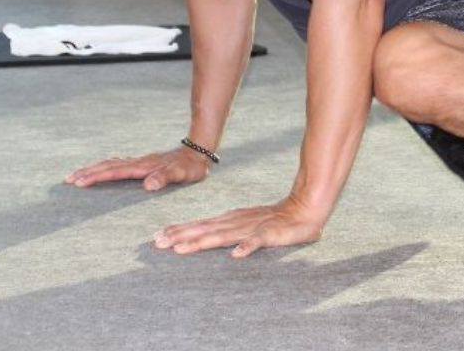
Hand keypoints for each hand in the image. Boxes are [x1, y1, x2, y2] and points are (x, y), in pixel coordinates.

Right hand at [64, 146, 210, 190]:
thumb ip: (165, 178)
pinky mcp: (144, 163)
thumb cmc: (191, 166)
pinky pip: (120, 164)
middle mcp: (139, 163)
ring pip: (112, 164)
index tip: (79, 181)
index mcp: (144, 167)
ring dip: (95, 169)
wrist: (199, 151)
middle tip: (68, 179)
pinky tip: (103, 170)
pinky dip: (107, 167)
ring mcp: (141, 162)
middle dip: (89, 173)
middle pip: (109, 166)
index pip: (116, 172)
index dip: (97, 177)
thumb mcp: (181, 174)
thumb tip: (147, 185)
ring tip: (77, 175)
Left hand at [153, 196, 325, 257]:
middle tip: (158, 242)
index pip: (201, 225)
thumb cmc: (274, 219)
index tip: (157, 236)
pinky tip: (237, 254)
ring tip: (183, 249)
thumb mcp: (245, 222)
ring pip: (224, 236)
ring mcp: (253, 227)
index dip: (180, 230)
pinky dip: (247, 246)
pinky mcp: (270, 234)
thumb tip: (201, 235)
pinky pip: (258, 241)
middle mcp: (237, 222)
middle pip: (205, 230)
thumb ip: (226, 229)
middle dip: (181, 235)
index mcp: (231, 220)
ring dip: (203, 241)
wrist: (305, 209)